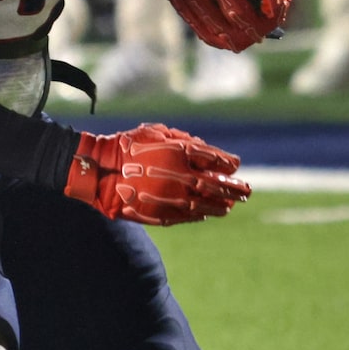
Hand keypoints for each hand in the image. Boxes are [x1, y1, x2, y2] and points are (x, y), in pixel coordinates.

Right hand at [66, 122, 249, 224]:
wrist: (100, 172)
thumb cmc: (128, 146)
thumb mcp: (157, 133)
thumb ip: (184, 140)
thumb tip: (207, 150)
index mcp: (181, 152)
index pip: (216, 159)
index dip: (229, 163)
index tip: (236, 165)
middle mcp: (181, 176)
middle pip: (217, 184)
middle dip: (235, 188)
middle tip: (248, 191)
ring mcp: (173, 198)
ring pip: (207, 205)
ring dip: (222, 205)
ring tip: (231, 206)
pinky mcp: (163, 214)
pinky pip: (189, 216)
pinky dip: (201, 215)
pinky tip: (208, 213)